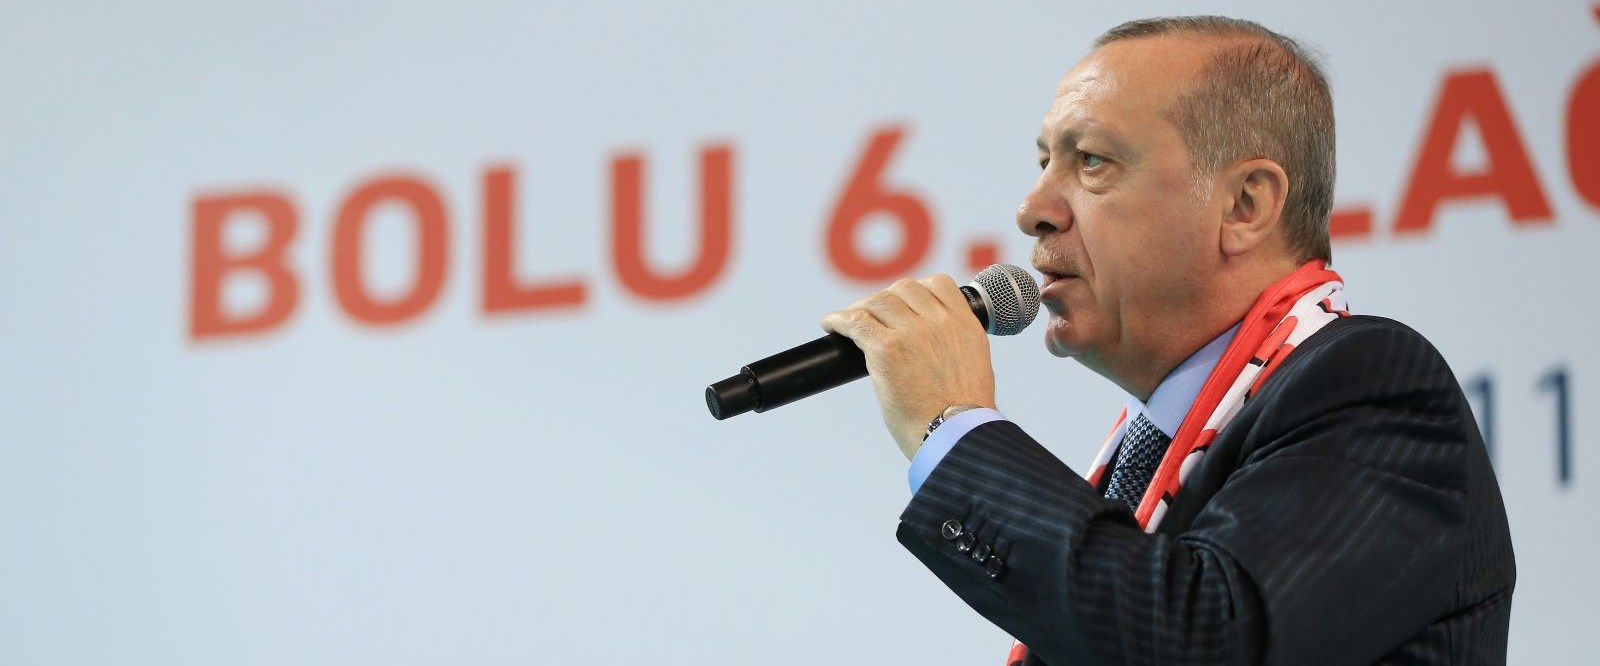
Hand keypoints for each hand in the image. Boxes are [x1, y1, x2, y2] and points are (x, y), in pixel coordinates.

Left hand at [821, 275, 996, 459]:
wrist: (953, 436)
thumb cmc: (960, 414)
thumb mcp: (973, 365)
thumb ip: (954, 343)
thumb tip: (932, 344)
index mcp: (965, 325)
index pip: (938, 284)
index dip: (915, 291)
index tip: (902, 303)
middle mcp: (940, 322)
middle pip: (903, 289)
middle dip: (885, 300)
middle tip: (871, 316)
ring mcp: (912, 333)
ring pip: (877, 302)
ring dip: (861, 309)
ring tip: (848, 321)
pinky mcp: (886, 349)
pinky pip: (855, 321)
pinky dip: (838, 320)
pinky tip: (830, 325)